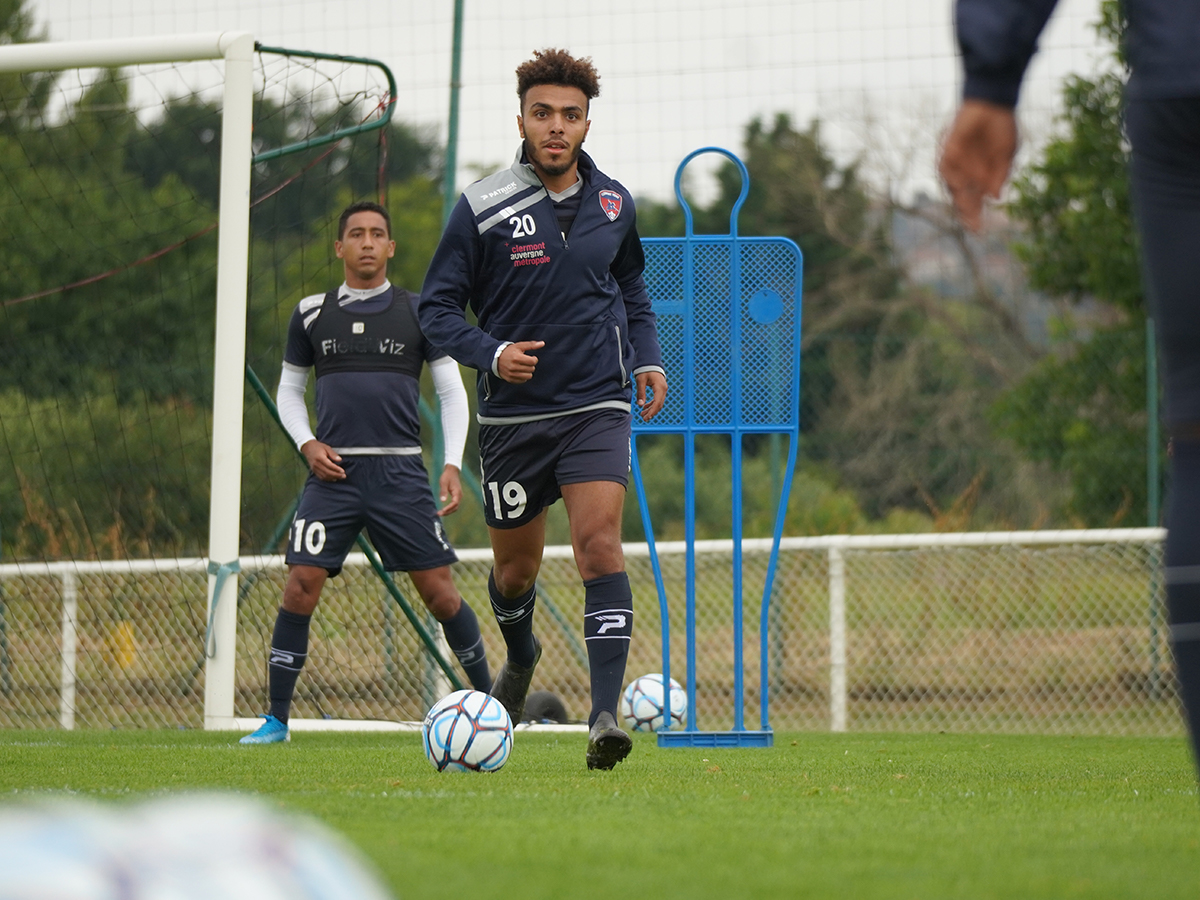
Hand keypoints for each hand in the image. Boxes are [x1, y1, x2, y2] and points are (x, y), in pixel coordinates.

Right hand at [300, 440, 345, 481]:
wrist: (307, 448)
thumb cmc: (318, 447)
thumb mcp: (327, 447)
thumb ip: (333, 454)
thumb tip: (340, 460)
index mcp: (320, 458)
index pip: (329, 465)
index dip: (336, 469)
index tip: (343, 471)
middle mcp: (316, 464)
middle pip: (327, 472)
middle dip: (336, 475)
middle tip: (344, 476)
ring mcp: (314, 468)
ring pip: (324, 476)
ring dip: (333, 478)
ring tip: (340, 477)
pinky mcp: (313, 471)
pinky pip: (321, 477)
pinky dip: (328, 479)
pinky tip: (333, 478)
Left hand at [438, 464, 461, 515]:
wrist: (452, 471)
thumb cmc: (447, 476)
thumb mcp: (443, 483)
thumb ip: (443, 492)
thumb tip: (443, 501)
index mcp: (457, 493)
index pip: (454, 504)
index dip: (448, 508)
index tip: (442, 511)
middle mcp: (459, 495)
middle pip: (455, 507)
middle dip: (448, 512)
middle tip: (439, 514)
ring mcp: (458, 496)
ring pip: (455, 507)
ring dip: (448, 511)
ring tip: (441, 513)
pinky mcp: (456, 496)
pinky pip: (454, 504)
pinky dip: (449, 508)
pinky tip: (444, 509)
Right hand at [497, 340, 543, 382]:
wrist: (495, 359)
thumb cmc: (509, 351)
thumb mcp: (520, 346)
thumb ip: (531, 345)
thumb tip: (543, 343)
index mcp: (517, 357)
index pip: (533, 361)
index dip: (534, 359)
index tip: (530, 357)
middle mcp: (514, 367)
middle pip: (532, 369)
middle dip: (530, 365)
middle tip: (525, 362)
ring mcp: (511, 374)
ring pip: (529, 376)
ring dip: (528, 371)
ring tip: (523, 367)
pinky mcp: (510, 379)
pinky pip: (523, 381)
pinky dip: (523, 377)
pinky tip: (519, 371)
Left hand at [635, 370, 667, 421]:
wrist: (650, 362)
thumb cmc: (645, 369)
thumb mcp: (640, 380)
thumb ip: (641, 392)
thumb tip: (640, 405)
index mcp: (660, 387)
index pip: (657, 403)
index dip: (652, 411)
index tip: (646, 417)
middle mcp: (663, 389)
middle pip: (659, 404)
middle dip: (652, 412)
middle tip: (644, 418)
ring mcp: (663, 389)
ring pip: (658, 403)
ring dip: (651, 409)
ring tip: (642, 414)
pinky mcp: (660, 389)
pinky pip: (657, 399)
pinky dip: (652, 404)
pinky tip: (645, 407)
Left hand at [938, 98, 1017, 231]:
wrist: (994, 101)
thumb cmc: (1003, 126)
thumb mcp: (1007, 154)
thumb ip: (1000, 175)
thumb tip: (995, 198)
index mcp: (979, 174)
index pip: (974, 199)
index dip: (975, 215)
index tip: (980, 230)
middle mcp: (965, 169)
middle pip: (961, 196)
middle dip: (967, 212)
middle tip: (973, 227)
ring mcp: (956, 160)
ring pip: (953, 185)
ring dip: (961, 197)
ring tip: (970, 210)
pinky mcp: (949, 148)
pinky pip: (946, 167)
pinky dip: (954, 176)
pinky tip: (963, 184)